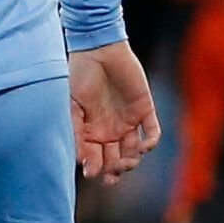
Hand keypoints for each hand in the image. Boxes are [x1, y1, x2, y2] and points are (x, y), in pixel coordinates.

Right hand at [68, 40, 160, 185]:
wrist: (98, 49)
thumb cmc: (80, 75)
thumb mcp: (72, 106)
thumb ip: (77, 132)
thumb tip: (81, 162)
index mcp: (92, 130)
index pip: (96, 158)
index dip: (95, 168)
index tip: (92, 172)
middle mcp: (111, 129)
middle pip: (116, 159)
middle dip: (115, 170)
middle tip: (112, 174)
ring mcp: (128, 121)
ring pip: (134, 151)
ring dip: (132, 161)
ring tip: (127, 162)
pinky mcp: (144, 110)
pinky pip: (152, 132)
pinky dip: (150, 142)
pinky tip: (143, 146)